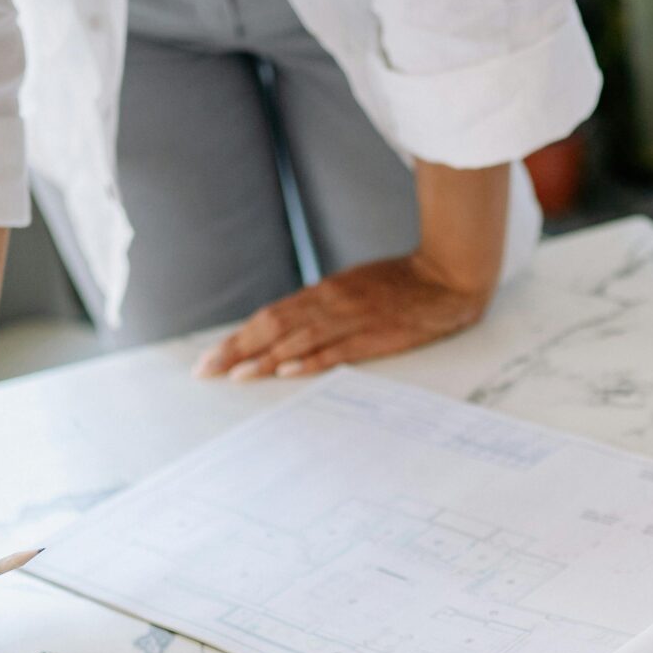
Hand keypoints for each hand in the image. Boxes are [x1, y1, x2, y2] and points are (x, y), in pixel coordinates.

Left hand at [194, 250, 494, 379]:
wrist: (446, 277)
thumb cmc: (399, 286)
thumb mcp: (352, 290)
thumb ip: (320, 309)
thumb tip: (284, 331)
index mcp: (322, 294)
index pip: (269, 318)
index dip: (237, 339)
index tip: (210, 358)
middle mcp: (329, 304)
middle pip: (273, 328)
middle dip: (237, 350)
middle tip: (206, 371)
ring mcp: (352, 320)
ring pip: (297, 340)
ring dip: (264, 359)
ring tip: (235, 376)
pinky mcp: (375, 336)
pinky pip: (337, 350)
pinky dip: (310, 361)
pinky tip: (287, 371)